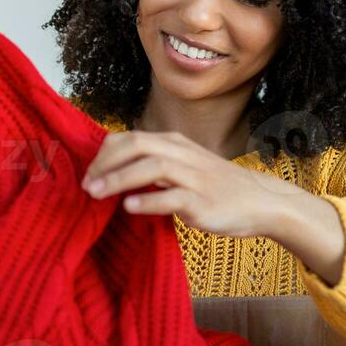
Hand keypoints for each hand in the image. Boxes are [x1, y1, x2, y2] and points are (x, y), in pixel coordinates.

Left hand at [80, 130, 302, 238]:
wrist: (259, 201)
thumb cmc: (215, 187)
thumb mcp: (183, 168)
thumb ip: (153, 166)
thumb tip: (113, 171)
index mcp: (174, 143)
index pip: (130, 138)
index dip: (103, 154)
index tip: (88, 174)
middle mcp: (182, 154)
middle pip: (136, 145)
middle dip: (105, 164)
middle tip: (86, 185)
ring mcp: (194, 176)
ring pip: (152, 167)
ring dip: (119, 179)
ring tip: (96, 194)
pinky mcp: (203, 201)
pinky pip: (172, 197)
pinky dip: (148, 200)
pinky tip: (128, 207)